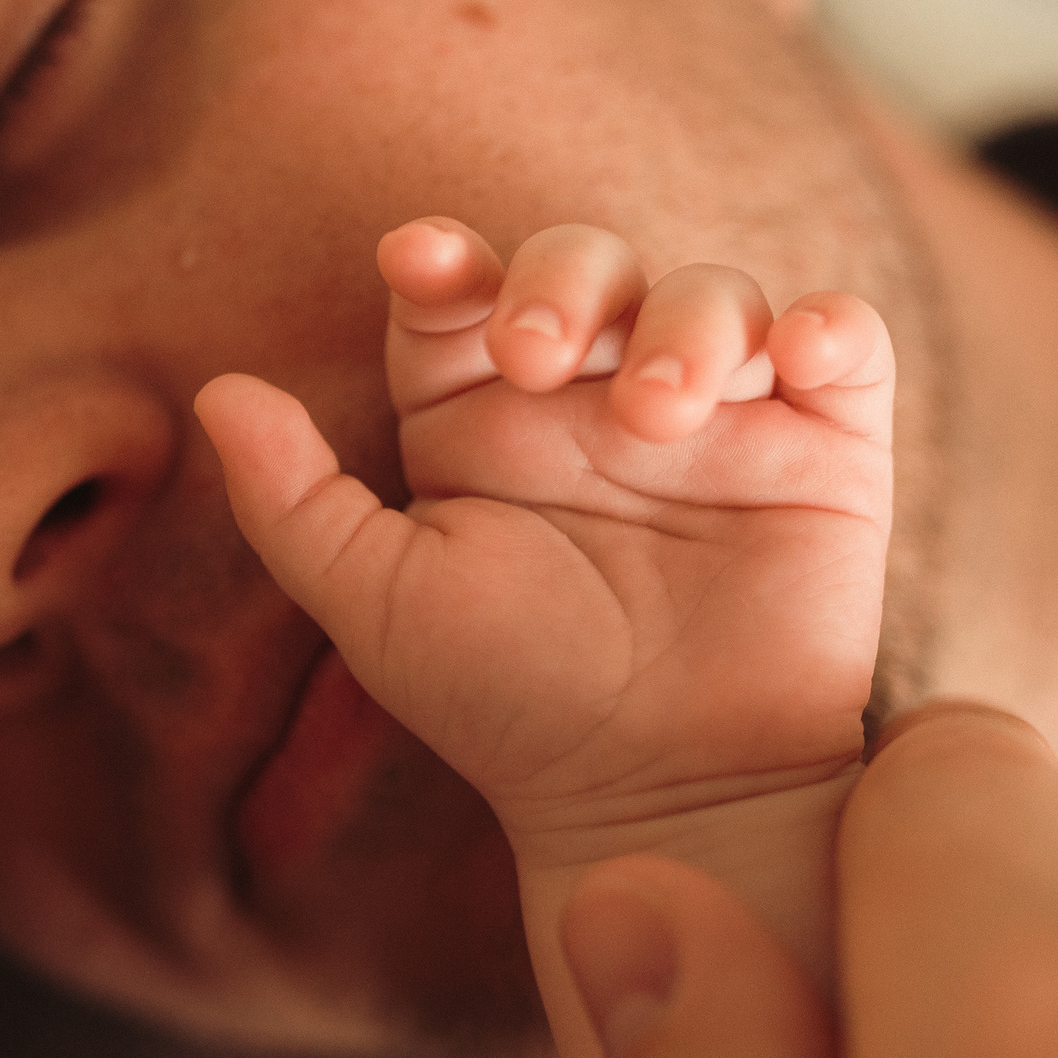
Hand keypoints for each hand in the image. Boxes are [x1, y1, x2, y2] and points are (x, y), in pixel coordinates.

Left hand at [196, 219, 892, 855]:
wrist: (657, 797)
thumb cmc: (508, 704)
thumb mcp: (376, 605)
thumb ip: (293, 500)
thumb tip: (214, 388)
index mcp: (484, 420)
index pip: (460, 295)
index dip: (443, 260)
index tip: (419, 263)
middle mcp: (597, 402)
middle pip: (587, 263)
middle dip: (562, 278)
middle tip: (538, 352)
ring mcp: (717, 417)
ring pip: (712, 292)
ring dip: (688, 320)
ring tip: (658, 414)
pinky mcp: (825, 448)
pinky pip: (843, 344)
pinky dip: (830, 327)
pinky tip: (799, 353)